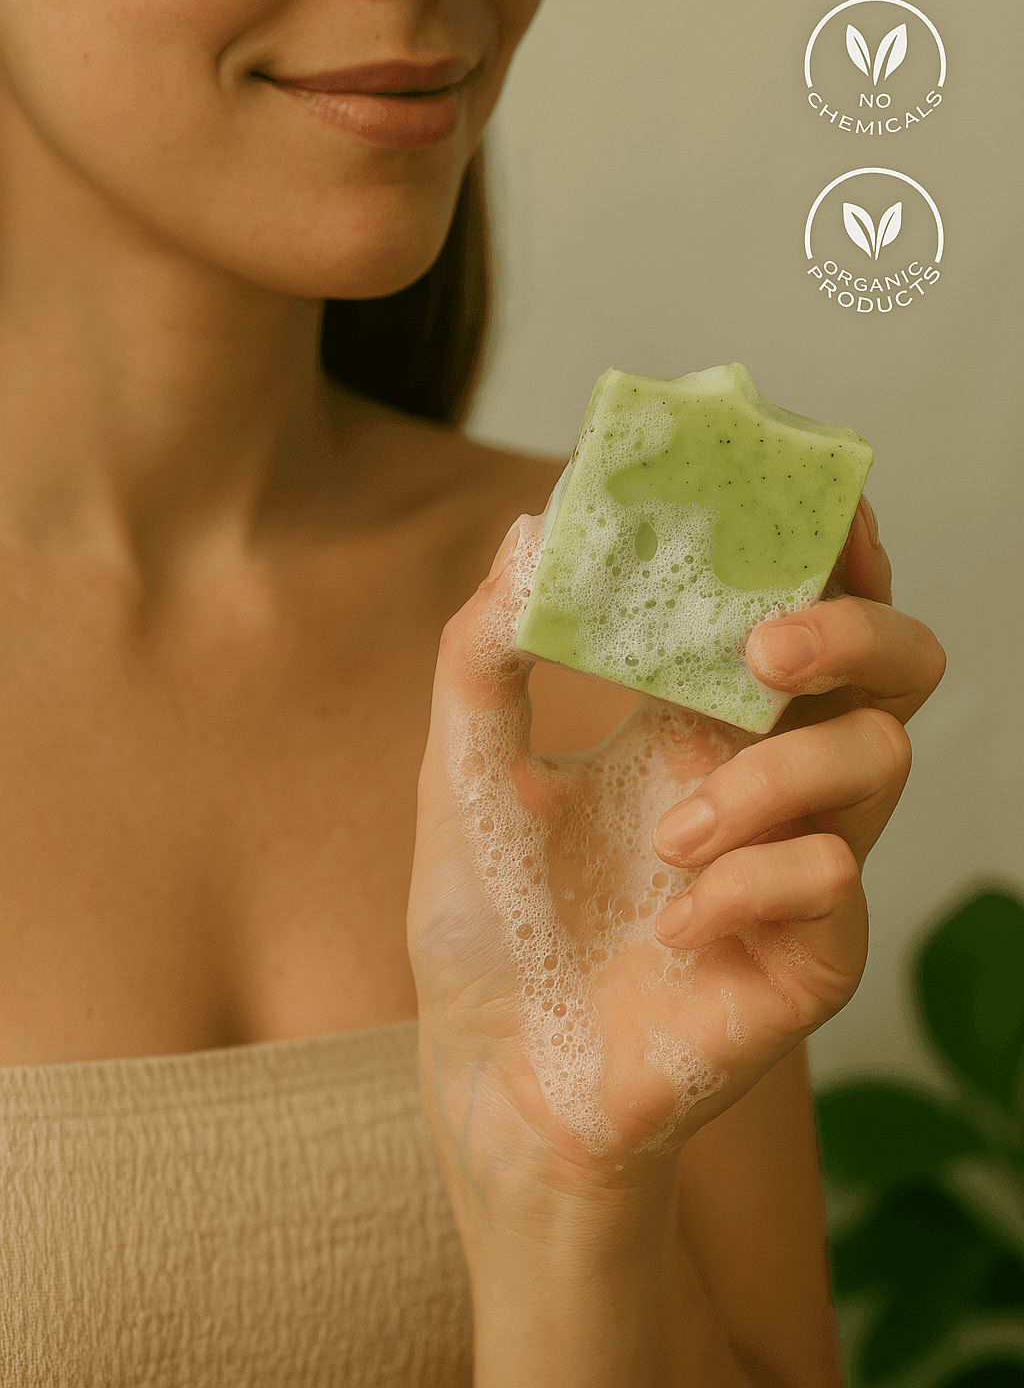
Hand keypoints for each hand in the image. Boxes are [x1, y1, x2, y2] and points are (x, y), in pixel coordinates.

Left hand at [408, 498, 943, 1205]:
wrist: (496, 1066)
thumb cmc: (488, 918)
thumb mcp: (465, 768)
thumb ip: (486, 648)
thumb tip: (531, 527)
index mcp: (696, 720)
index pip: (805, 605)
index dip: (833, 544)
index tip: (814, 501)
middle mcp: (766, 778)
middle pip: (898, 664)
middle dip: (854, 628)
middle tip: (762, 649)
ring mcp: (799, 866)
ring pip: (882, 758)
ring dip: (774, 776)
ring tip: (666, 835)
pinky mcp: (809, 957)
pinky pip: (833, 884)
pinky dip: (751, 885)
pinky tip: (674, 927)